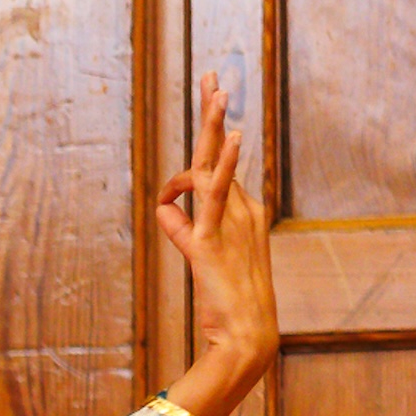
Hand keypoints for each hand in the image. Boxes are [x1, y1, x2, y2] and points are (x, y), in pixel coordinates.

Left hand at [155, 72, 278, 415]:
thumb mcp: (203, 256)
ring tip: (216, 94)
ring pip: (214, 169)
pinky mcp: (211, 246)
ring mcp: (230, 225)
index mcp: (243, 212)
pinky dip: (200, 183)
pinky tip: (213, 160)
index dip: (210, 137)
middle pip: (221, 154)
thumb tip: (167, 209)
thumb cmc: (229, 300)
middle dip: (213, 114)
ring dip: (213, 130)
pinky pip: (203, 206)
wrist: (249, 337)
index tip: (211, 99)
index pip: (222, 166)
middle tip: (211, 78)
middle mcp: (242, 211)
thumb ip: (183, 229)